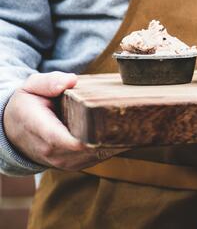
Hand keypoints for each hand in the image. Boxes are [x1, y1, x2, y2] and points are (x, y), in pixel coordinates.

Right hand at [4, 72, 125, 170]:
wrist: (15, 130)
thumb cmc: (28, 105)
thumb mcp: (31, 87)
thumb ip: (49, 82)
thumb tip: (71, 80)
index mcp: (42, 131)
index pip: (69, 140)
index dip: (93, 136)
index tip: (114, 122)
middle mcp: (54, 152)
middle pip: (91, 148)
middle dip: (112, 134)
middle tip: (133, 114)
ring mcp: (66, 162)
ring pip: (99, 155)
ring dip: (116, 140)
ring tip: (133, 121)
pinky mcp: (77, 164)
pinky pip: (99, 157)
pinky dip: (113, 145)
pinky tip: (124, 130)